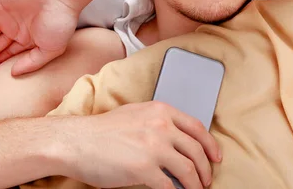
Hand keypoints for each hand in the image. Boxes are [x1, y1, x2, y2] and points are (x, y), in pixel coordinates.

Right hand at [57, 102, 221, 188]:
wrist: (77, 141)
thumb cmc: (102, 130)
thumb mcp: (136, 114)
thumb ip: (159, 122)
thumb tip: (179, 141)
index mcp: (161, 110)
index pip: (197, 128)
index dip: (211, 145)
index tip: (216, 157)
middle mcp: (162, 126)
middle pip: (197, 151)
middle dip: (206, 169)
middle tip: (206, 180)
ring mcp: (154, 147)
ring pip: (188, 170)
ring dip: (195, 184)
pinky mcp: (144, 169)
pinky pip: (169, 187)